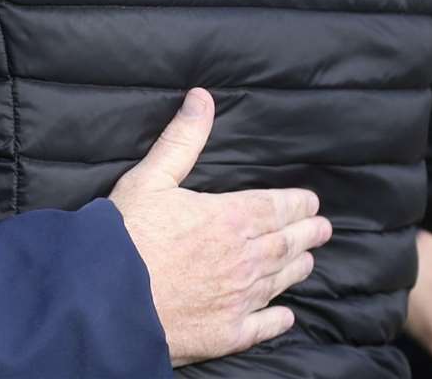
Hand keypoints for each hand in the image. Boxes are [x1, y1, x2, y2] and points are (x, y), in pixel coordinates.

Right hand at [110, 88, 331, 366]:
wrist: (109, 298)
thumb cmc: (127, 234)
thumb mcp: (152, 176)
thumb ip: (182, 139)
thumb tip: (202, 98)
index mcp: (230, 218)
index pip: (276, 207)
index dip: (297, 204)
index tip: (311, 202)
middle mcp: (245, 259)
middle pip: (286, 244)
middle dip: (306, 234)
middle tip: (322, 229)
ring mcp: (240, 298)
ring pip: (280, 281)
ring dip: (297, 268)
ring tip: (307, 261)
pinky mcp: (228, 333)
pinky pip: (263, 326)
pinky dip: (278, 319)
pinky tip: (285, 315)